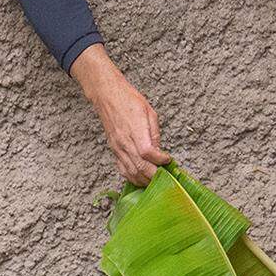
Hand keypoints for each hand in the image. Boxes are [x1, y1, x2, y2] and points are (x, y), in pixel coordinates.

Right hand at [70, 44, 170, 185]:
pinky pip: (123, 169)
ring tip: (155, 180)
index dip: (160, 160)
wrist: (107, 96)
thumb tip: (159, 151)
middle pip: (141, 167)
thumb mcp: (149, 112)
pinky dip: (133, 177)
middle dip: (155, 175)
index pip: (148, 153)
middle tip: (165, 176)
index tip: (168, 159)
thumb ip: (154, 134)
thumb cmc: (128, 100)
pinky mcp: (114, 150)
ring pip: (132, 172)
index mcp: (135, 131)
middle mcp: (125, 143)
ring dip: (145, 180)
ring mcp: (118, 148)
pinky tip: (141, 178)